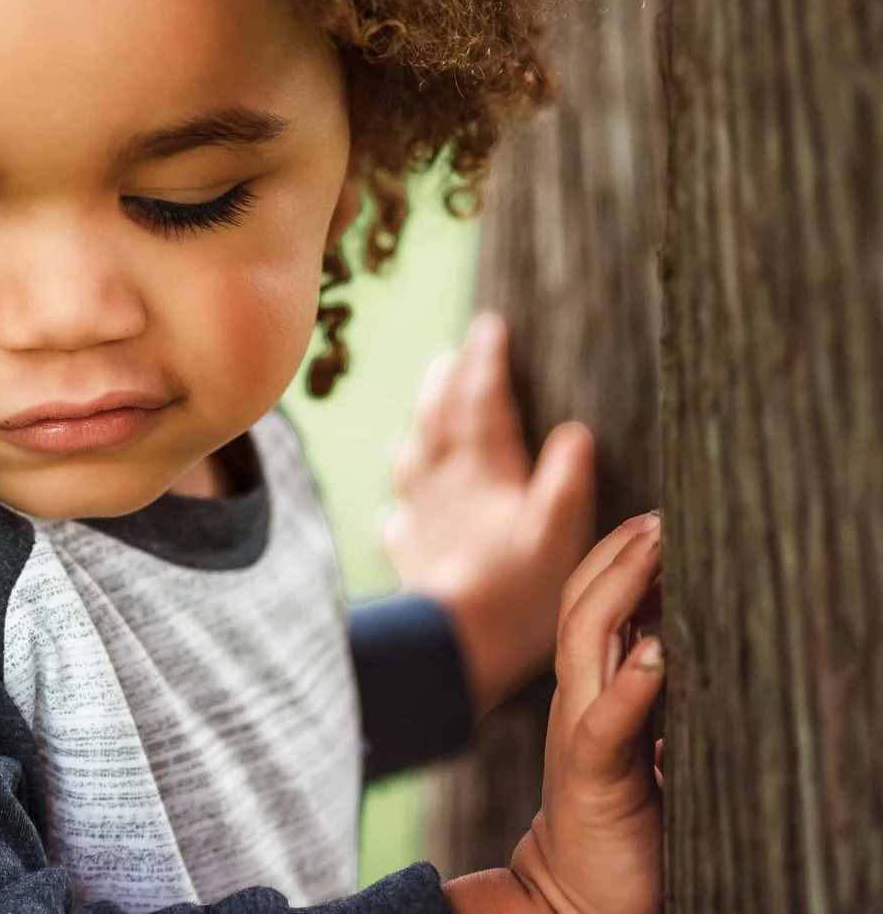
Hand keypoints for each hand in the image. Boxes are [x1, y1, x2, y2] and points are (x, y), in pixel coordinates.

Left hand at [383, 313, 596, 713]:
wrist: (452, 649)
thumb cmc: (517, 596)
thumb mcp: (559, 536)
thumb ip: (564, 482)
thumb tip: (575, 432)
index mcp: (484, 474)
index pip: (484, 404)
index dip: (487, 363)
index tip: (489, 326)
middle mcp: (444, 487)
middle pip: (440, 420)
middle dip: (447, 381)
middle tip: (452, 351)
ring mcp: (420, 520)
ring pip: (413, 457)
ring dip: (420, 424)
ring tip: (425, 405)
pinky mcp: (409, 558)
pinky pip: (399, 519)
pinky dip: (401, 504)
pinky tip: (398, 510)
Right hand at [510, 514, 664, 913]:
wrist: (575, 900)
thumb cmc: (620, 830)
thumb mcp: (641, 751)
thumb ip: (653, 704)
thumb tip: (688, 654)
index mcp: (588, 692)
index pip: (591, 605)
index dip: (619, 558)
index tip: (660, 523)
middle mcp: (576, 701)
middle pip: (583, 606)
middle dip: (620, 555)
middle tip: (662, 517)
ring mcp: (578, 734)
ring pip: (585, 641)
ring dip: (621, 590)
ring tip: (656, 551)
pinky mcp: (590, 776)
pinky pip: (606, 720)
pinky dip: (631, 682)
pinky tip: (658, 652)